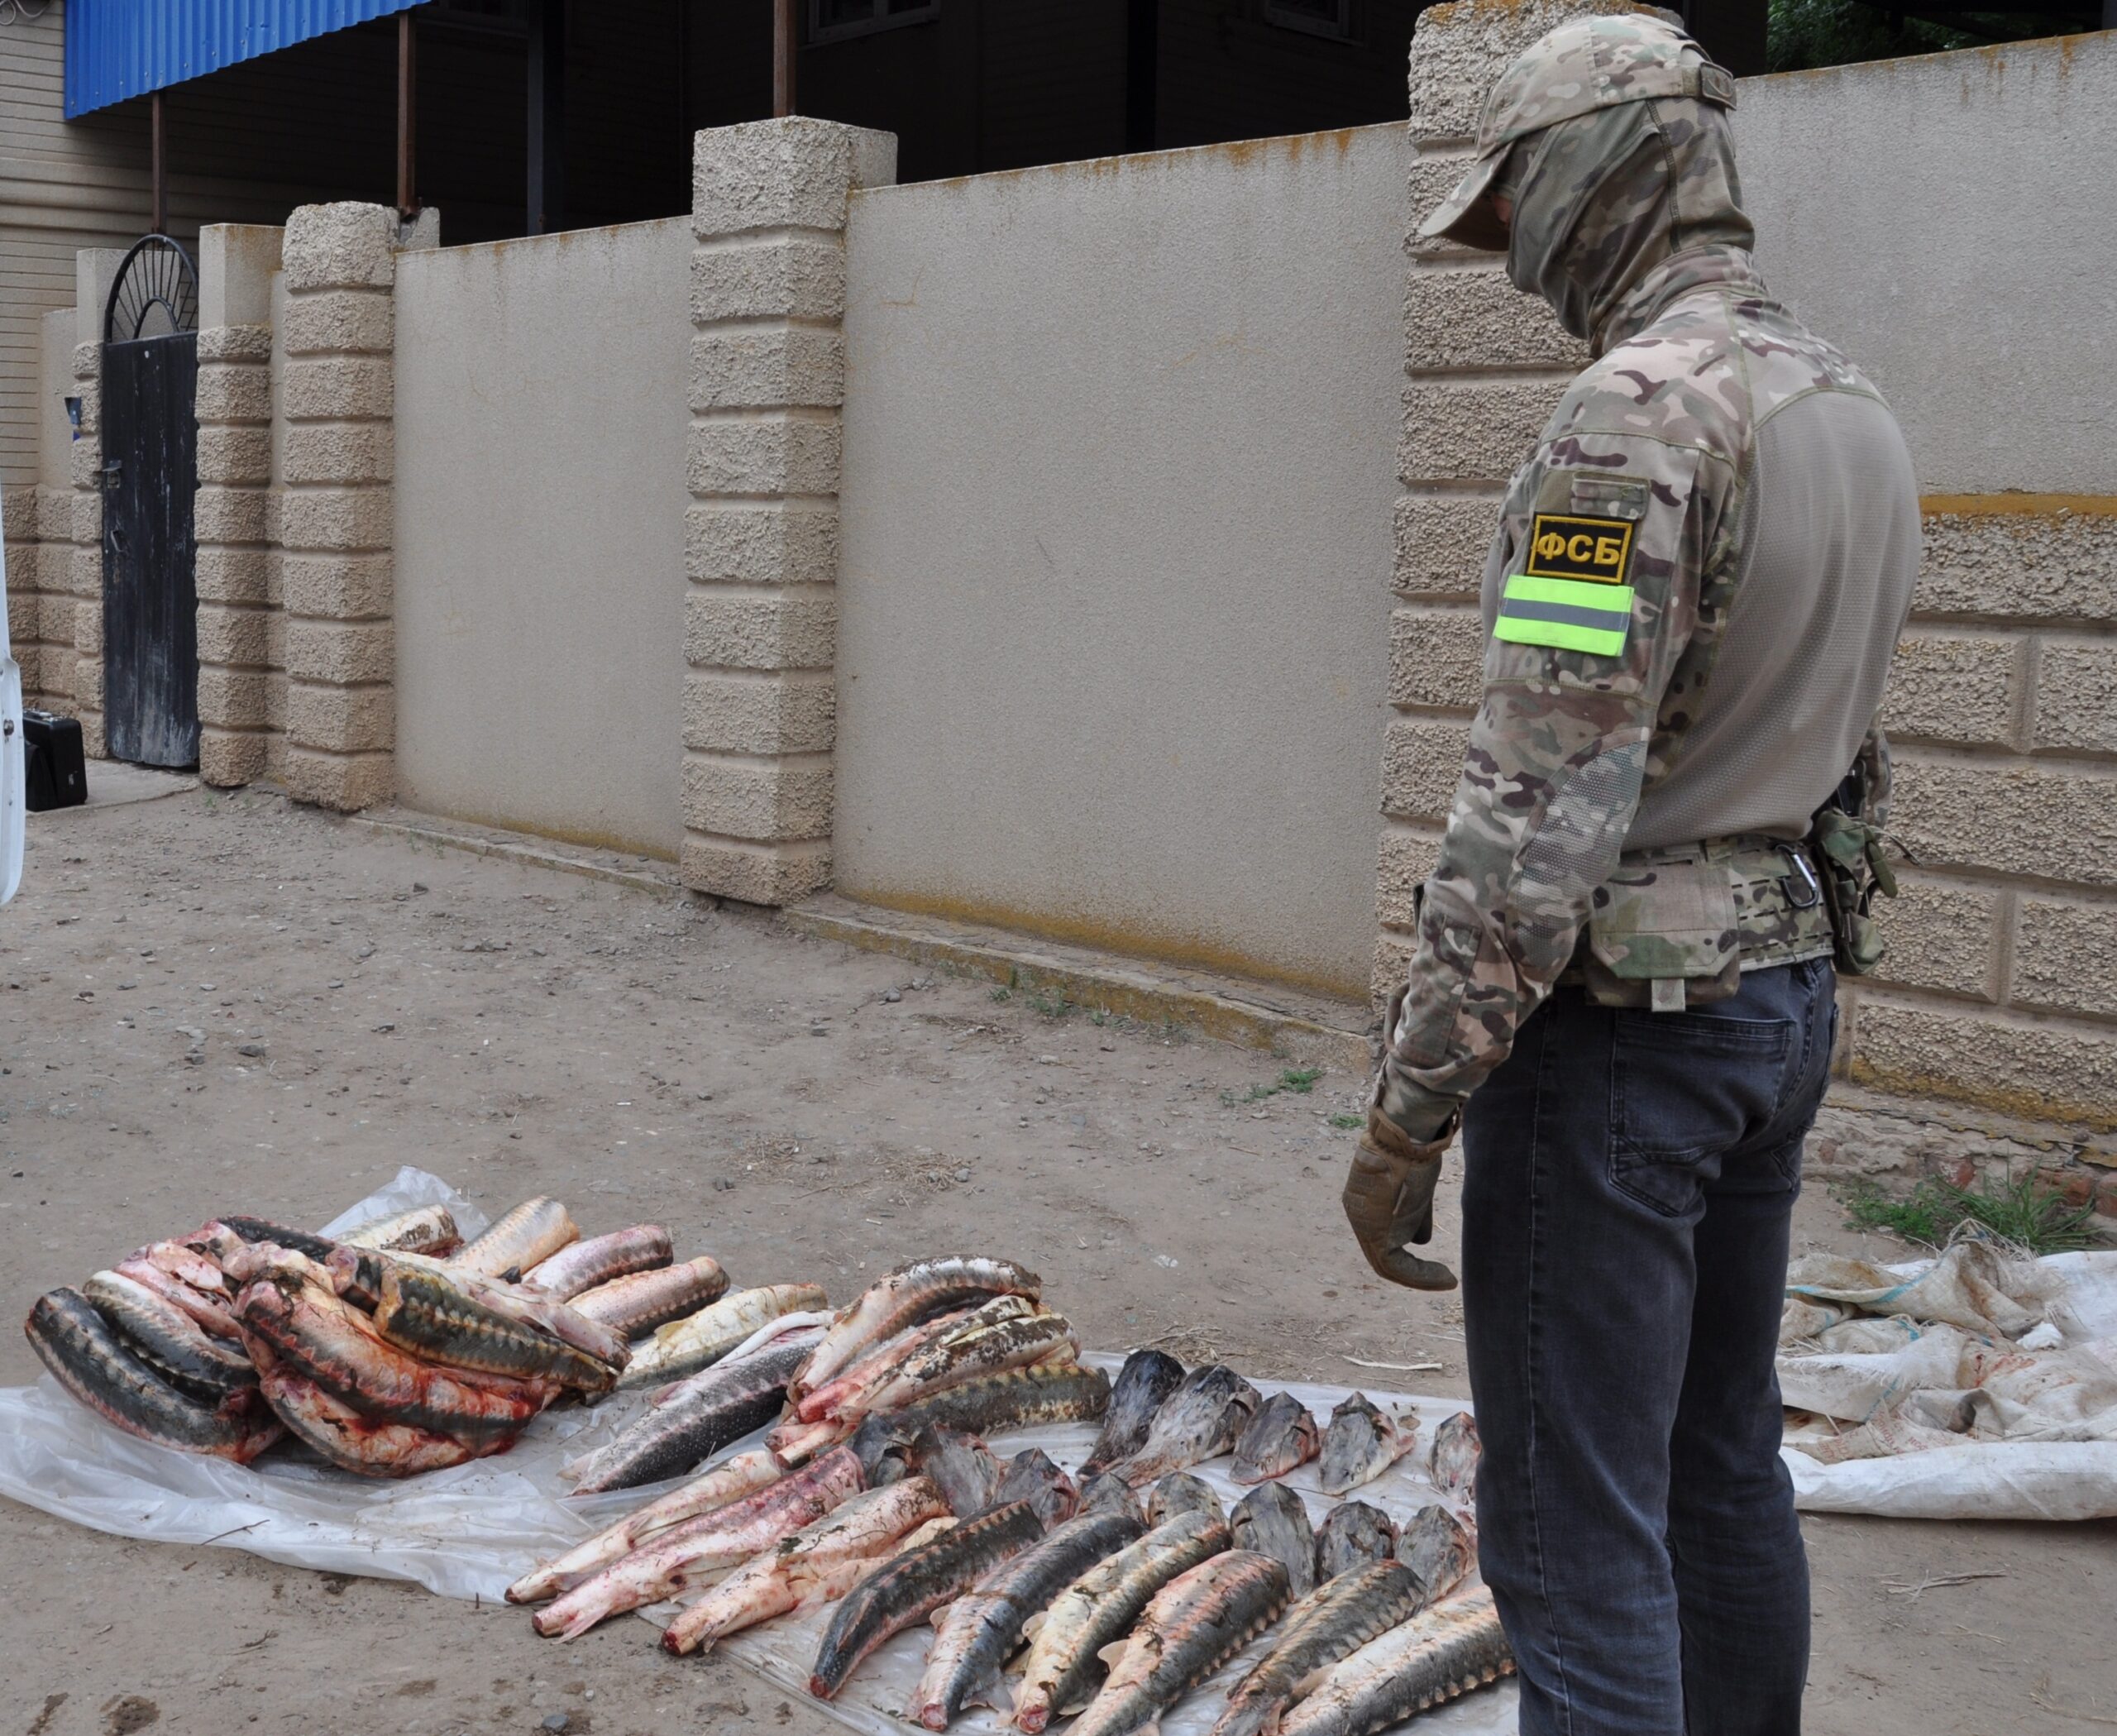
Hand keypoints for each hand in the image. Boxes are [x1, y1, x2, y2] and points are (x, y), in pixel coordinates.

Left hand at [1341, 1107, 1457, 1291]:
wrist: (1407, 1138)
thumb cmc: (1414, 1154)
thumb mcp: (1415, 1188)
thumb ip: (1416, 1215)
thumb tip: (1422, 1240)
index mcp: (1362, 1203)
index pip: (1382, 1238)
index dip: (1407, 1255)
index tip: (1434, 1263)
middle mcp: (1357, 1216)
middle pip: (1382, 1256)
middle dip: (1414, 1273)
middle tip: (1442, 1278)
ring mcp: (1364, 1226)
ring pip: (1389, 1266)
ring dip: (1421, 1278)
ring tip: (1447, 1280)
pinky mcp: (1377, 1234)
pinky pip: (1397, 1266)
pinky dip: (1423, 1276)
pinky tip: (1446, 1277)